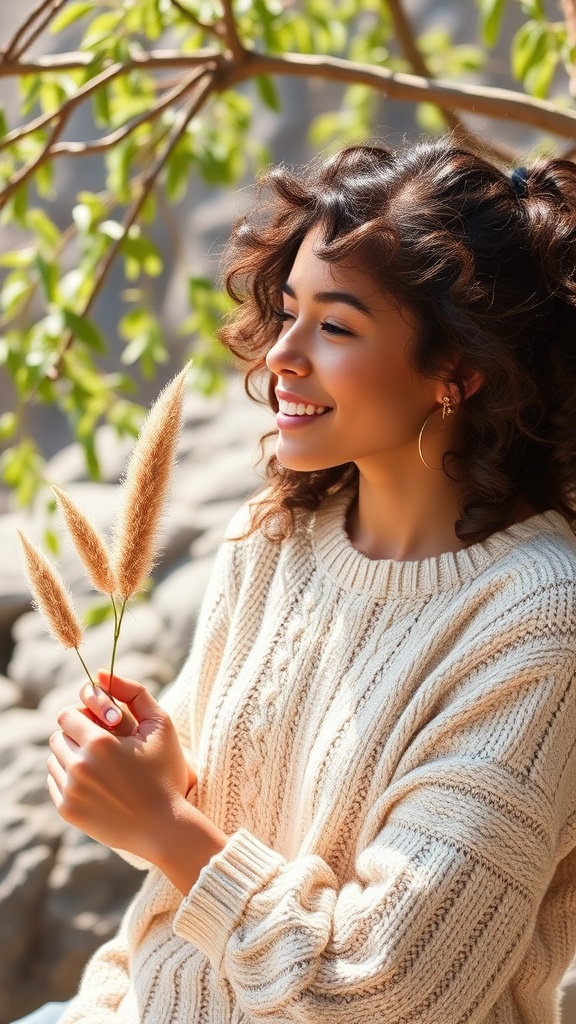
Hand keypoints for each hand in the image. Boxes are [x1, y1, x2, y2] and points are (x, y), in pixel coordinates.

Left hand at [47, 671, 195, 862]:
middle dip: (77, 736)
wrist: (164, 827)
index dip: (84, 716)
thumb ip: (133, 692)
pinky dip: (69, 779)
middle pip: (57, 736)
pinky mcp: (67, 811)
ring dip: (71, 757)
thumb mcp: (160, 725)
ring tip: (99, 764)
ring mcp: (70, 791)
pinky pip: (54, 783)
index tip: (102, 726)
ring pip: (53, 759)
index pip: (67, 715)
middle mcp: (78, 767)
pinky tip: (95, 783)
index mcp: (98, 743)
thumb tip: (100, 674)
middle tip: (101, 745)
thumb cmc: (165, 772)